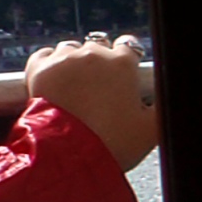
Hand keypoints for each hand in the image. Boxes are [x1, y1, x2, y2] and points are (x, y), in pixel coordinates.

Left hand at [25, 35, 156, 172]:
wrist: (70, 155)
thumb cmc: (111, 143)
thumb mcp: (152, 127)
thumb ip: (162, 106)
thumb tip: (163, 98)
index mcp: (123, 64)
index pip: (128, 46)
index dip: (123, 59)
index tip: (120, 72)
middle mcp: (94, 55)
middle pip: (97, 47)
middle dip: (97, 63)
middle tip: (95, 86)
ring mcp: (64, 59)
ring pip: (70, 49)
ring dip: (72, 62)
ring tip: (72, 86)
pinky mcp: (39, 68)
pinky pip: (43, 55)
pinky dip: (47, 64)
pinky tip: (51, 79)